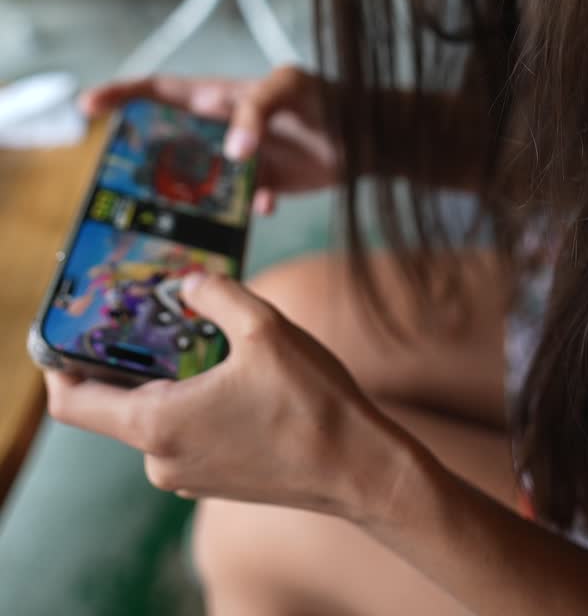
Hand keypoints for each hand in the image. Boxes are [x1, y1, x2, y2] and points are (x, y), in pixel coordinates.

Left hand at [44, 274, 396, 517]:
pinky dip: (194, 399)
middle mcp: (161, 458)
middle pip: (118, 402)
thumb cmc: (310, 403)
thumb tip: (191, 281)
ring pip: (157, 414)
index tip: (68, 330)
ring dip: (171, 376)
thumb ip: (217, 294)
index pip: (73, 402)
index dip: (60, 365)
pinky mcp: (214, 478)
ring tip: (204, 335)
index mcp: (158, 423)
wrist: (357, 467)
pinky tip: (231, 372)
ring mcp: (187, 474)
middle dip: (133, 356)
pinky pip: (185, 431)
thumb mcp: (264, 327)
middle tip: (154, 310)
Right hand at [81, 67, 342, 215]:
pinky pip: (237, 206)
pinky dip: (244, 213)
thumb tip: (231, 153)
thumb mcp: (292, 89)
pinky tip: (266, 206)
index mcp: (220, 96)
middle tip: (118, 182)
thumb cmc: (331, 99)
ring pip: (198, 182)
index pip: (161, 91)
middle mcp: (223, 128)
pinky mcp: (263, 185)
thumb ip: (257, 111)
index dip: (123, 94)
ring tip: (173, 217)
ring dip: (188, 199)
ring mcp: (240, 159)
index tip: (88, 105)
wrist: (372, 136)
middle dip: (141, 160)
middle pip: (168, 142)